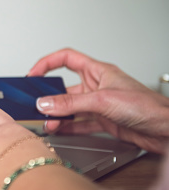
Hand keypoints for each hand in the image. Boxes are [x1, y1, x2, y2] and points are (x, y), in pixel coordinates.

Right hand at [28, 48, 168, 152]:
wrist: (166, 130)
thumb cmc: (147, 106)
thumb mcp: (102, 100)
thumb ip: (71, 103)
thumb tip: (46, 103)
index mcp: (98, 71)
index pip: (67, 59)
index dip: (48, 63)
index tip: (33, 75)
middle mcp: (97, 86)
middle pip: (65, 88)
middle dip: (49, 96)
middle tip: (36, 104)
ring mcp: (99, 105)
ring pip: (70, 108)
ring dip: (58, 115)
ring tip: (48, 122)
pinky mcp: (103, 121)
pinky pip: (79, 123)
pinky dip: (67, 127)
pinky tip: (59, 130)